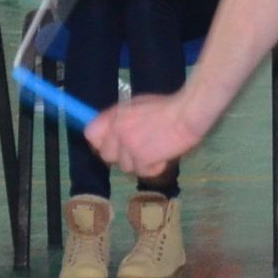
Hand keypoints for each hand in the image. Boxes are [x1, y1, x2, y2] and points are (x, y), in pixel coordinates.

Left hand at [88, 90, 211, 182]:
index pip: (91, 133)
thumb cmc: (167, 107)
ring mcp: (128, 146)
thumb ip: (121, 118)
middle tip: (139, 150)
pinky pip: (142, 172)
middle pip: (106, 155)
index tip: (111, 144)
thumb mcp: (137, 105)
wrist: (187, 114)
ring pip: (125, 166)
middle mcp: (117, 131)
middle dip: (121, 156)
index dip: (100, 141)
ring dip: (140, 162)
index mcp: (115, 115)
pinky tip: (163, 156)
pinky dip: (153, 168)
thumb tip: (110, 131)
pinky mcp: (142, 158)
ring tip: (156, 150)